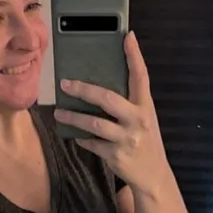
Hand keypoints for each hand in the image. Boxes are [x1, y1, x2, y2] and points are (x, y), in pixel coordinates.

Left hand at [53, 31, 166, 193]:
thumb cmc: (145, 142)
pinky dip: (82, 139)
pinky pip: (93, 144)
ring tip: (58, 112)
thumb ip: (129, 103)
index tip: (128, 36)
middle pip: (108, 98)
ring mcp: (127, 138)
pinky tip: (74, 135)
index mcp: (145, 107)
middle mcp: (138, 120)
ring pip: (95, 123)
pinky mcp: (116, 155)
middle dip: (84, 90)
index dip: (135, 56)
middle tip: (65, 83)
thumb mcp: (144, 119)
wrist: (154, 176)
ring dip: (73, 117)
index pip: (141, 76)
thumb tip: (102, 86)